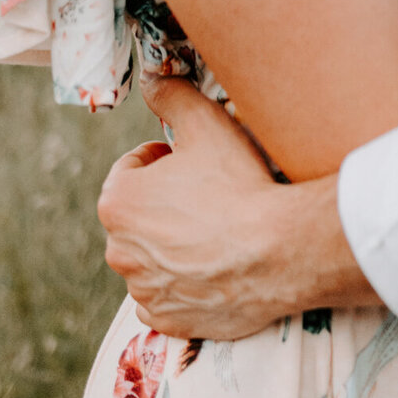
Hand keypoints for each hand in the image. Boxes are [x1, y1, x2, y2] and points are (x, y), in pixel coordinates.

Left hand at [96, 75, 370, 338]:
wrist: (280, 251)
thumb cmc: (240, 185)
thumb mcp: (205, 123)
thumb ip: (170, 94)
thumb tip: (151, 78)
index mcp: (117, 202)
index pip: (131, 169)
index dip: (163, 160)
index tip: (193, 163)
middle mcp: (119, 250)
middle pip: (139, 215)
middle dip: (165, 204)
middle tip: (208, 195)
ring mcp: (142, 290)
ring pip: (151, 258)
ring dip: (173, 244)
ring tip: (216, 231)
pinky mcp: (167, 319)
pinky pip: (164, 298)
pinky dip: (182, 285)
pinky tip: (214, 268)